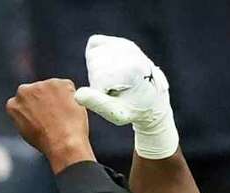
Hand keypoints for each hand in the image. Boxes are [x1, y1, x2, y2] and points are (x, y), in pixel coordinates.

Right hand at [6, 79, 95, 172]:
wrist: (62, 143)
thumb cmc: (49, 144)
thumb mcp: (30, 133)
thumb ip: (30, 117)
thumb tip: (41, 113)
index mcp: (13, 105)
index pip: (23, 100)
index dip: (35, 107)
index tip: (43, 114)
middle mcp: (24, 91)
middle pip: (36, 90)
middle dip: (45, 98)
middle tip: (57, 113)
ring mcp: (42, 85)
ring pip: (53, 88)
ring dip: (59, 98)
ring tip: (65, 119)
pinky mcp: (59, 83)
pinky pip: (67, 88)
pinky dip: (71, 97)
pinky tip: (71, 113)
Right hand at [76, 34, 178, 158]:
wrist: (152, 100)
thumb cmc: (133, 109)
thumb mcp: (117, 113)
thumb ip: (98, 104)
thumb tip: (77, 95)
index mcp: (132, 68)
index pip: (97, 77)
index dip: (100, 92)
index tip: (115, 98)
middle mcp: (130, 51)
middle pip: (94, 63)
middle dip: (98, 80)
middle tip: (113, 90)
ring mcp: (126, 44)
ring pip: (93, 56)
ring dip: (97, 70)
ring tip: (113, 82)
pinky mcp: (120, 41)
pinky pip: (94, 43)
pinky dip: (94, 56)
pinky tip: (105, 68)